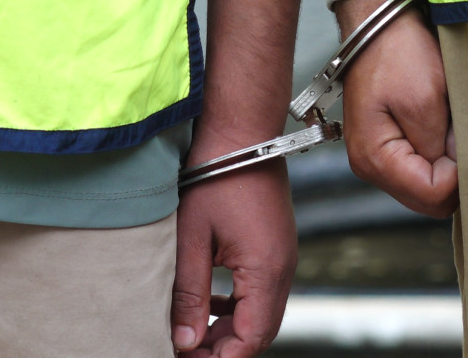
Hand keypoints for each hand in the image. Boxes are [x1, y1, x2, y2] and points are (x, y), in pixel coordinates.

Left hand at [172, 158, 296, 357]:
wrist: (241, 130)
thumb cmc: (215, 175)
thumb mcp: (192, 238)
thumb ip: (190, 294)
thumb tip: (185, 342)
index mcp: (266, 270)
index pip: (250, 340)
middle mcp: (283, 268)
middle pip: (259, 331)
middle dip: (223, 348)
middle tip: (184, 347)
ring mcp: (282, 256)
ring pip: (261, 313)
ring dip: (230, 327)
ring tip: (193, 328)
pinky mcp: (275, 245)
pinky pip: (262, 290)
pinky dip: (238, 304)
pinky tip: (212, 297)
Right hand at [337, 0, 457, 216]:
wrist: (378, 26)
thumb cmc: (398, 54)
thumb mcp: (426, 99)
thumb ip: (440, 145)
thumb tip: (457, 172)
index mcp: (375, 158)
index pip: (431, 195)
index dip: (457, 176)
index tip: (464, 140)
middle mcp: (369, 168)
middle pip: (426, 201)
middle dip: (452, 176)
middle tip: (461, 137)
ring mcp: (374, 160)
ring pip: (424, 189)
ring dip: (445, 167)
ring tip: (450, 130)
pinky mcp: (384, 150)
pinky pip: (417, 172)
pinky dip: (436, 159)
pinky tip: (441, 132)